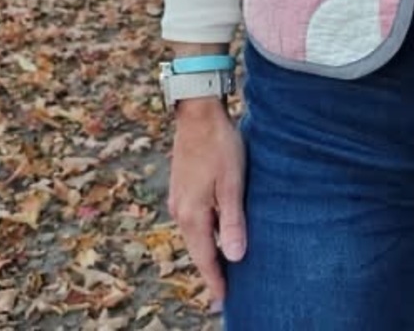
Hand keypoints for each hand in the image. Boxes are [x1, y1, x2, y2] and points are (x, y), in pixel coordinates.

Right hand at [168, 99, 246, 302]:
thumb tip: (235, 258)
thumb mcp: (232, 183)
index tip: (225, 300)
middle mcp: (180, 211)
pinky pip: (194, 218)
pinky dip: (205, 231)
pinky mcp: (182, 186)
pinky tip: (217, 230)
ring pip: (195, 233)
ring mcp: (178, 198)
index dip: (216, 280)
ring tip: (224, 264)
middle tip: (226, 290)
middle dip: (211, 269)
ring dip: (208, 249)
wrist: (198, 113)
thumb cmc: (220, 145)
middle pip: (197, 249)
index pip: (205, 257)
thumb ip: (233, 221)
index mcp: (192, 214)